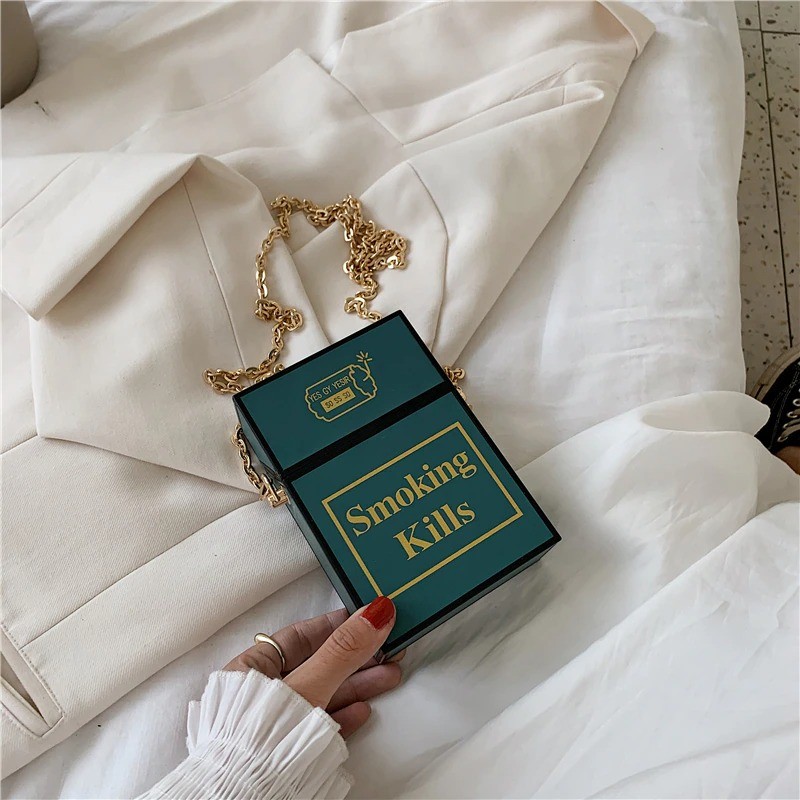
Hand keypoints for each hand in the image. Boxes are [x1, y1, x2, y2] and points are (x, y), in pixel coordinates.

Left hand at [224, 596, 400, 736]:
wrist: (250, 798)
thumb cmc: (259, 742)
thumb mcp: (309, 685)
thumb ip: (342, 651)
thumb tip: (372, 615)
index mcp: (251, 670)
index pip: (298, 637)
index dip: (334, 625)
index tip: (363, 617)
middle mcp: (260, 695)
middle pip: (317, 665)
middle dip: (357, 656)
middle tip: (387, 646)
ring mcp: (275, 724)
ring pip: (324, 693)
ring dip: (359, 684)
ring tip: (389, 675)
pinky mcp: (288, 751)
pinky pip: (320, 724)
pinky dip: (344, 715)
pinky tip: (364, 710)